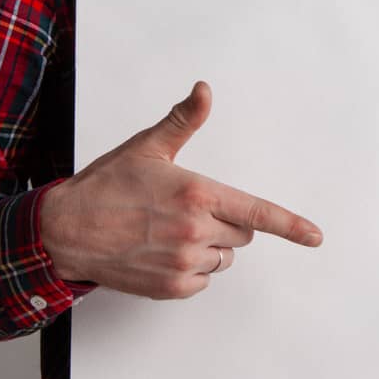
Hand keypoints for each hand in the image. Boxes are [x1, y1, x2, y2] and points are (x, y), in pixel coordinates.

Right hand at [38, 81, 322, 299]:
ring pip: (223, 259)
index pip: (258, 213)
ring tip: (168, 232)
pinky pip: (202, 281)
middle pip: (241, 234)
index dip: (291, 225)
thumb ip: (184, 121)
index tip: (315, 236)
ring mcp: (183, 263)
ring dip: (208, 247)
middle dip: (225, 222)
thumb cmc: (104, 188)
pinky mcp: (170, 288)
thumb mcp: (147, 148)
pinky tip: (161, 253)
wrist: (63, 232)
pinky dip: (190, 270)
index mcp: (198, 194)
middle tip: (187, 211)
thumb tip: (204, 91)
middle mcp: (195, 231)